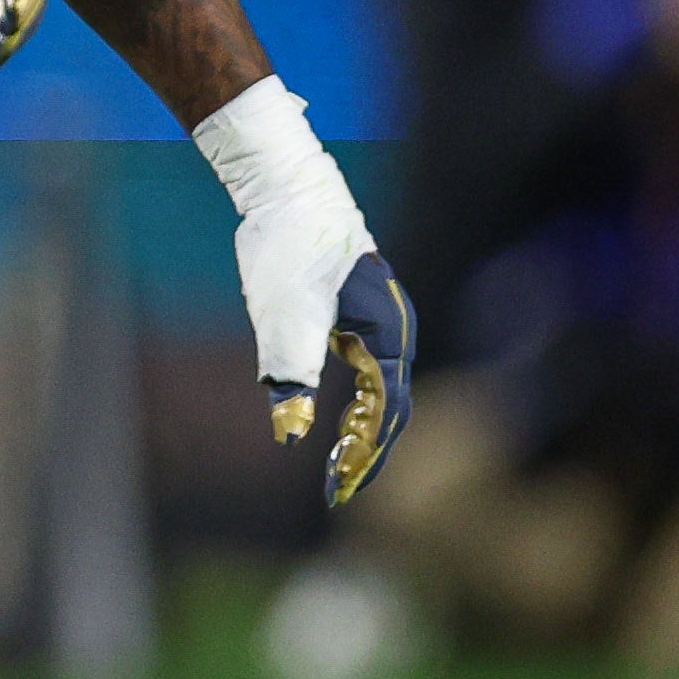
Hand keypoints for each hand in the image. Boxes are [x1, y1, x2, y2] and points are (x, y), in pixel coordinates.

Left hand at [194, 76, 413, 508]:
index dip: (365, 455)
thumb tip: (288, 436)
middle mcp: (394, 330)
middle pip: (391, 408)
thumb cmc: (289, 245)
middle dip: (367, 452)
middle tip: (336, 491)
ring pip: (380, 393)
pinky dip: (354, 405)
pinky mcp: (356, 317)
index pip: (386, 411)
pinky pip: (365, 375)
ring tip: (336, 468)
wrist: (286, 188)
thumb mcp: (284, 315)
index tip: (338, 490)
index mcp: (388, 332)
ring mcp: (378, 323)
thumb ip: (290, 375)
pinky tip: (334, 424)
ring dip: (362, 432)